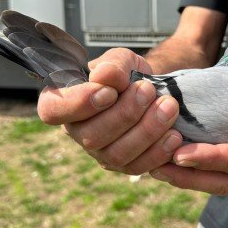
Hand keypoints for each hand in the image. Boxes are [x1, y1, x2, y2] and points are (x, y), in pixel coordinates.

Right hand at [37, 48, 181, 174]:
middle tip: (148, 90)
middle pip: (92, 136)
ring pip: (117, 154)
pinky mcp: (124, 165)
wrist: (150, 90)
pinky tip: (174, 134)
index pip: (53, 111)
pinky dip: (158, 152)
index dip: (79, 104)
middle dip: (125, 114)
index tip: (109, 91)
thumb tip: (105, 77)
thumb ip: (113, 65)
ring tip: (169, 107)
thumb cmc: (127, 74)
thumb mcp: (121, 60)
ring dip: (147, 131)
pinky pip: (137, 167)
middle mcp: (76, 132)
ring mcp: (99, 152)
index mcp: (64, 102)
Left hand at [149, 78, 227, 194]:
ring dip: (185, 176)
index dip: (211, 159)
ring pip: (215, 180)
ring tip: (154, 167)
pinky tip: (169, 159)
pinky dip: (192, 167)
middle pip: (223, 180)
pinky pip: (215, 171)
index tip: (181, 154)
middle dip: (188, 176)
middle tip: (156, 167)